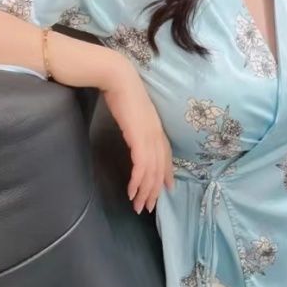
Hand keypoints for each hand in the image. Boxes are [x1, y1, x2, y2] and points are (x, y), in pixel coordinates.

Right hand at [102, 61, 173, 213]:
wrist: (119, 79)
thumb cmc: (123, 92)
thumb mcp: (135, 113)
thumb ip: (138, 125)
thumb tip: (135, 133)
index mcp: (157, 128)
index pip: (166, 155)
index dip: (167, 173)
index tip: (167, 188)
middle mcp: (157, 134)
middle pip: (160, 167)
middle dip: (154, 190)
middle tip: (147, 207)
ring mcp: (149, 136)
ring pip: (152, 170)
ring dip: (145, 191)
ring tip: (138, 206)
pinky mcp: (139, 137)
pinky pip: (141, 166)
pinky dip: (137, 181)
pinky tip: (131, 191)